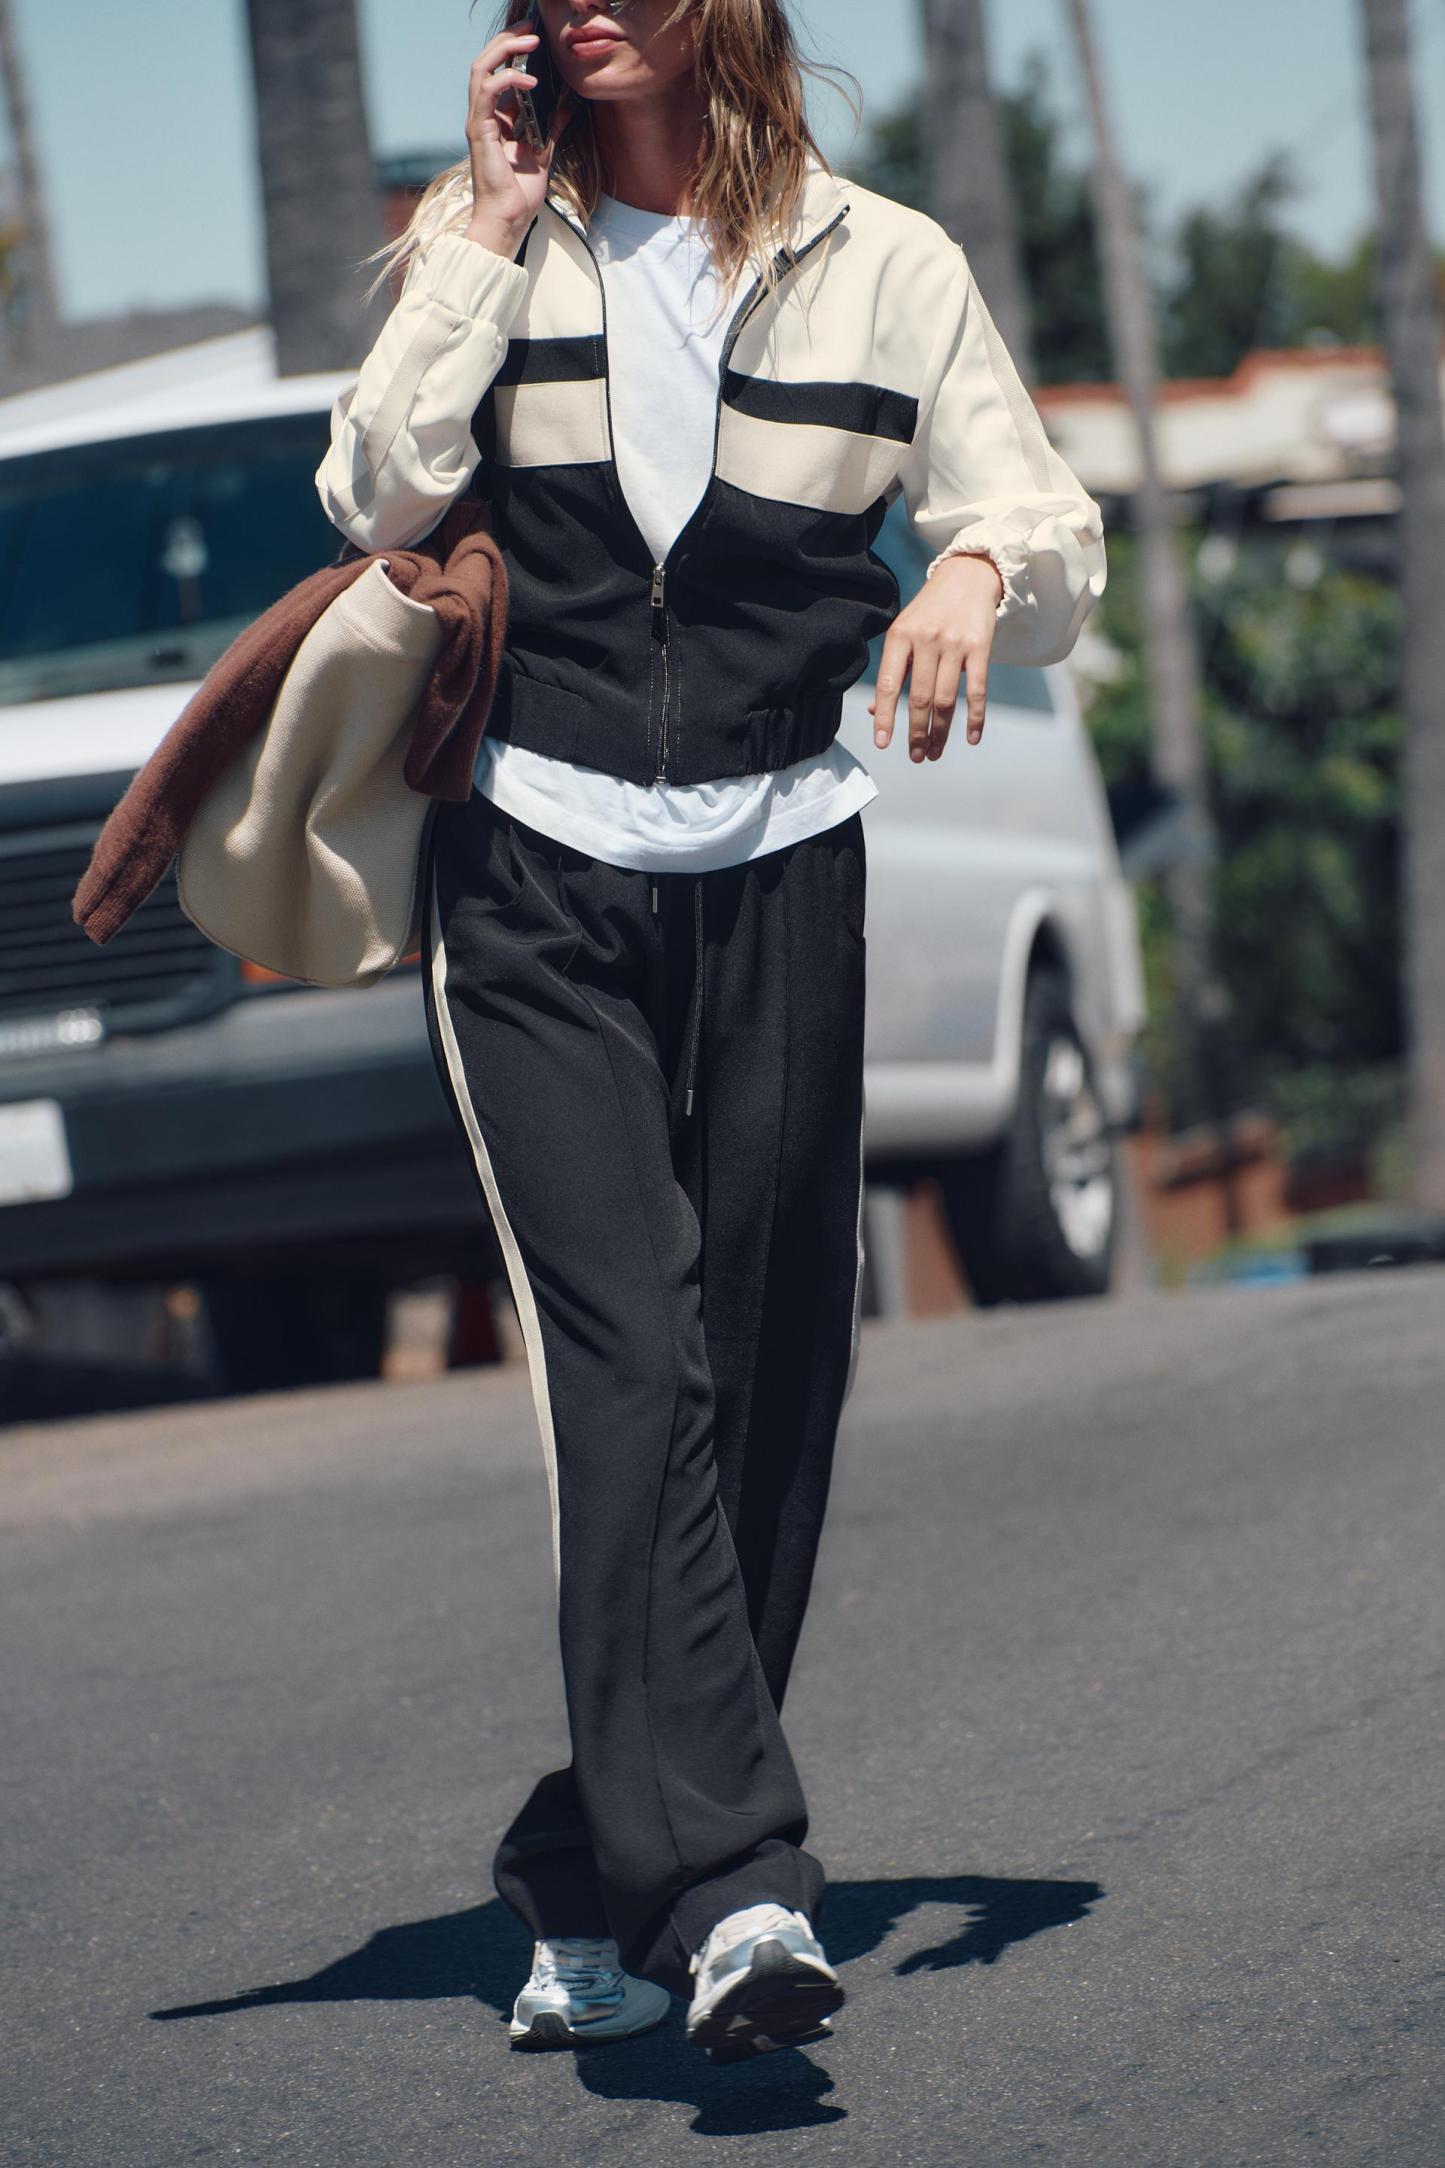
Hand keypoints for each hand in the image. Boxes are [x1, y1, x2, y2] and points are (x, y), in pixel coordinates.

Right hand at [464, 28, 574, 255]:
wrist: (509, 218)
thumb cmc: (520, 193)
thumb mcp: (543, 152)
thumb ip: (552, 127)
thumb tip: (567, 105)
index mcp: (496, 118)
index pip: (498, 72)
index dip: (512, 49)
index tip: (534, 36)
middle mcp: (483, 115)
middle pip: (486, 62)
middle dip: (508, 40)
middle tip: (531, 29)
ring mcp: (479, 122)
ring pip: (481, 68)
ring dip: (505, 50)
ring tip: (531, 43)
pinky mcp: (479, 131)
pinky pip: (487, 92)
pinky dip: (508, 80)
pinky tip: (530, 80)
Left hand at [869, 551, 1003, 760]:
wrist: (967, 576)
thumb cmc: (929, 611)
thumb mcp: (903, 632)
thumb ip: (892, 670)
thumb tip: (874, 711)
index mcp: (900, 636)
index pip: (888, 685)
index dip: (885, 717)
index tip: (883, 743)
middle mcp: (926, 639)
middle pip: (920, 698)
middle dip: (917, 733)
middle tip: (916, 757)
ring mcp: (955, 644)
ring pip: (946, 699)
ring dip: (941, 733)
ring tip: (934, 752)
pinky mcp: (980, 647)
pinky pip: (978, 690)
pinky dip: (975, 718)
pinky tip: (970, 738)